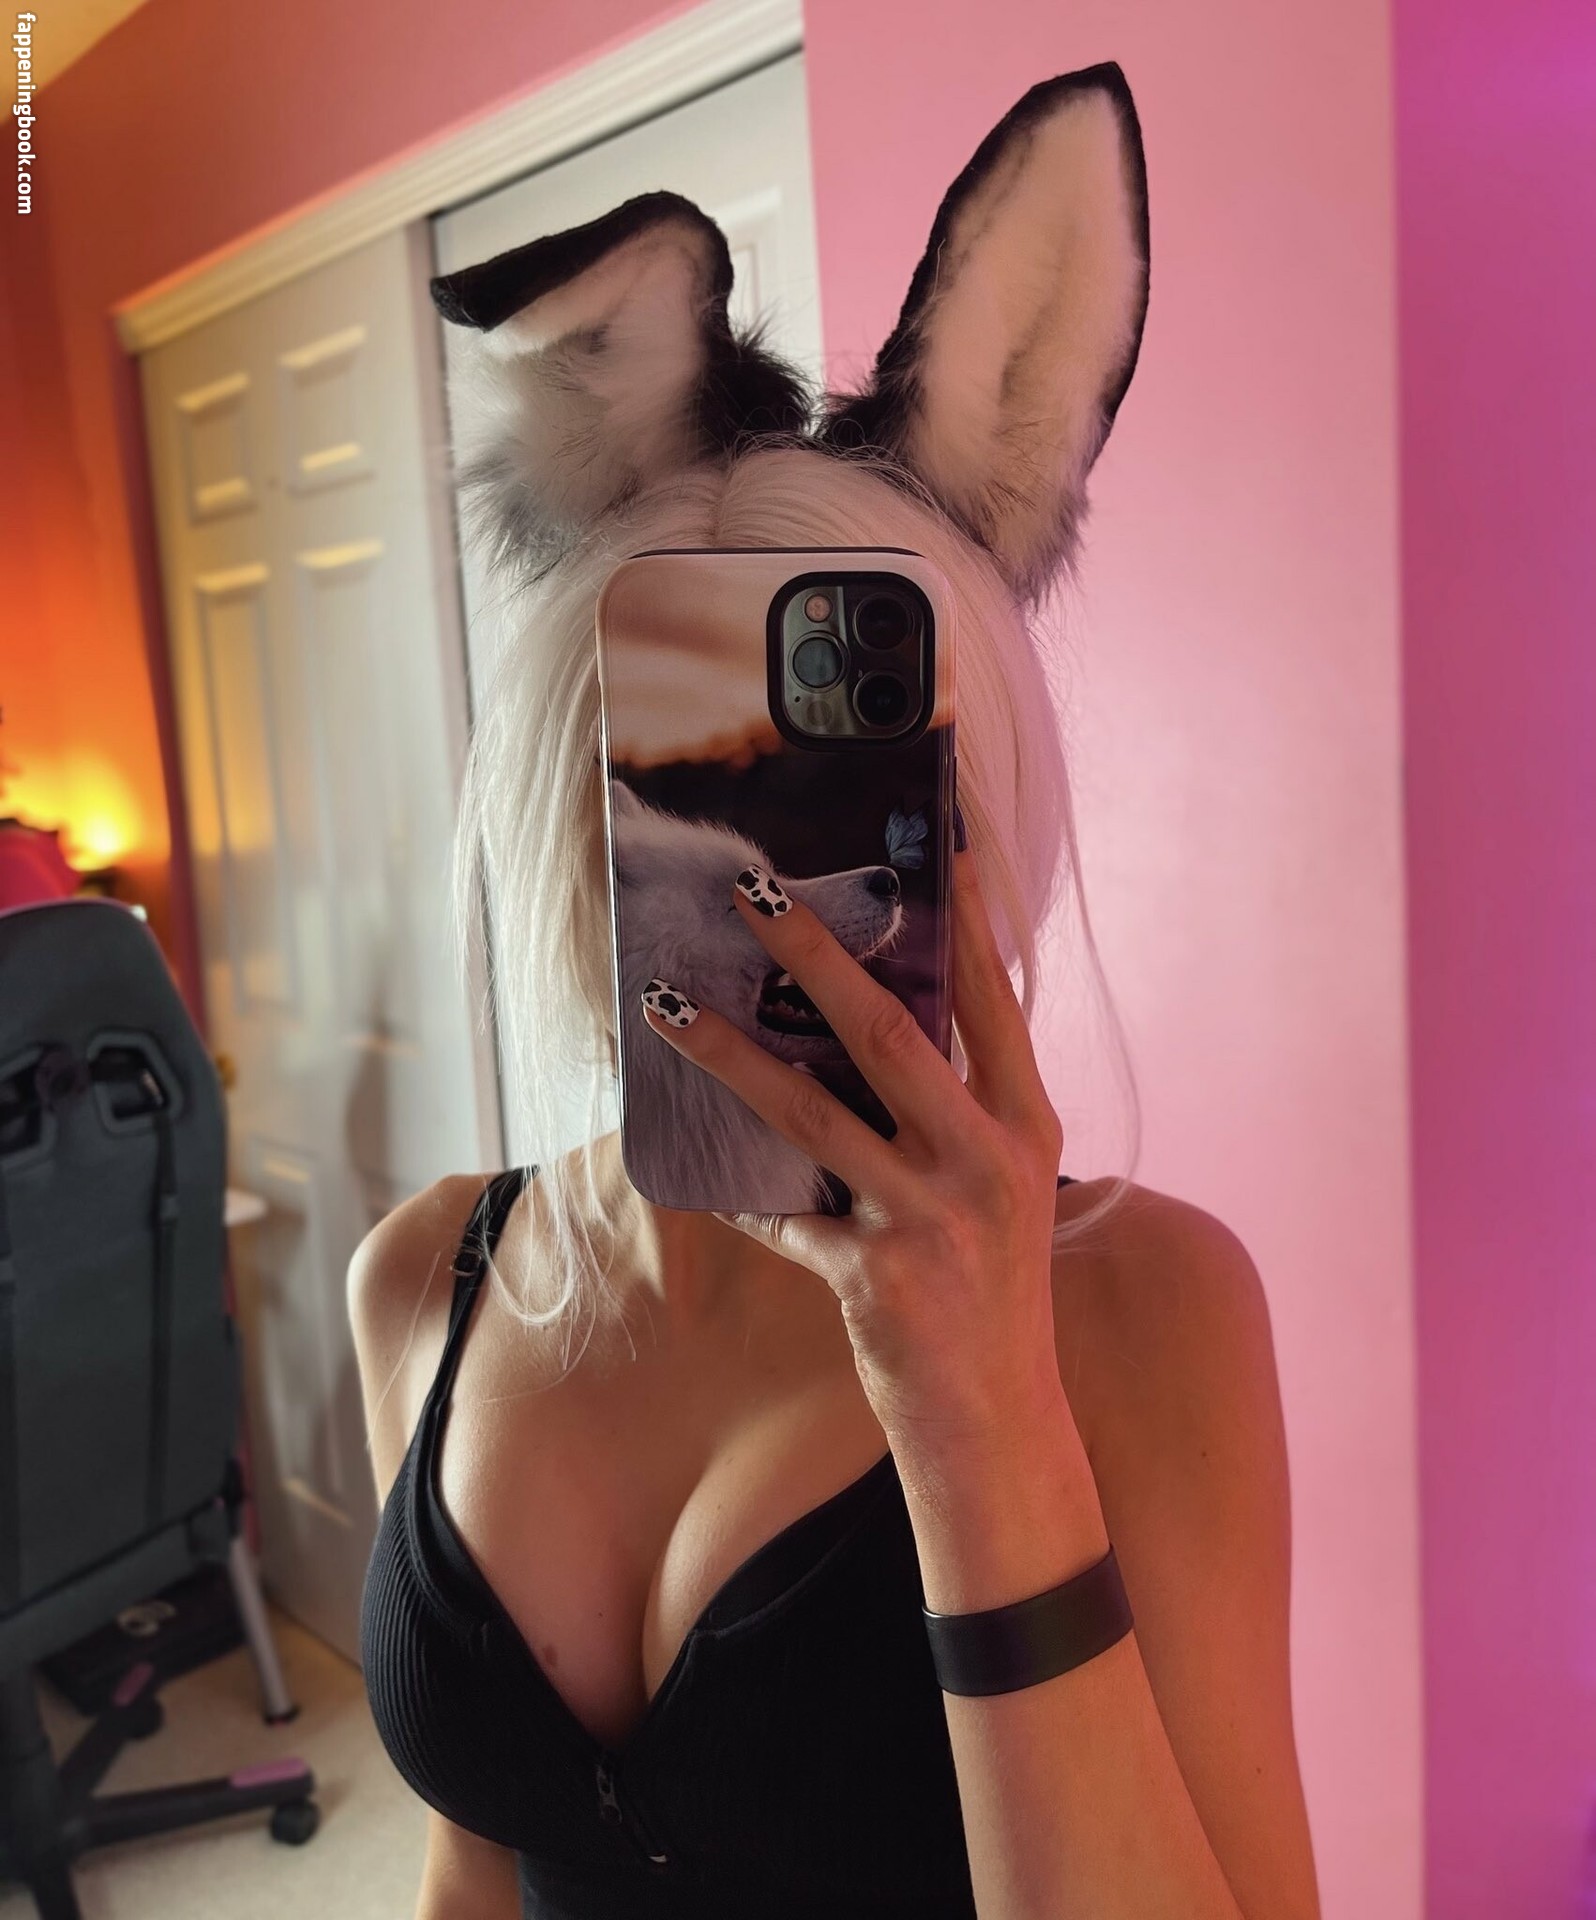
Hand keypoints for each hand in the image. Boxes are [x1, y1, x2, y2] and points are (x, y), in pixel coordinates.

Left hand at [639, 845, 1071, 1457]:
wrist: (999, 1426)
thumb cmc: (994, 1293)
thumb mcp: (1000, 1190)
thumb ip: (955, 1112)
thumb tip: (867, 1026)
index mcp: (1024, 1129)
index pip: (992, 998)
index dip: (962, 918)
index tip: (940, 842)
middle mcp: (983, 1161)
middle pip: (886, 1031)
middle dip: (812, 952)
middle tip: (751, 892)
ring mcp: (927, 1219)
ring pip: (808, 1111)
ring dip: (727, 1055)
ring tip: (666, 1009)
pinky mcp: (872, 1277)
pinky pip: (780, 1215)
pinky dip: (732, 1191)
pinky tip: (684, 1167)